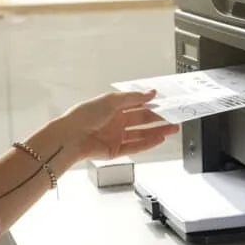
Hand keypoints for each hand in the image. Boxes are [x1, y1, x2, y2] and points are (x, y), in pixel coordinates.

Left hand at [61, 90, 178, 160]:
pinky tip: (159, 139)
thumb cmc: (84, 116)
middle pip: (142, 120)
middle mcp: (115, 122)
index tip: (165, 103)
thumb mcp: (111, 101)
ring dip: (157, 131)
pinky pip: (135, 147)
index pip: (136, 105)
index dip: (151, 104)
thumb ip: (133, 98)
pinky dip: (148, 143)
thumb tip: (150, 93)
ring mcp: (116, 137)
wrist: (71, 137)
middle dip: (158, 119)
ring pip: (141, 134)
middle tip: (173, 118)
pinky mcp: (115, 151)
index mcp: (113, 107)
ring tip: (172, 129)